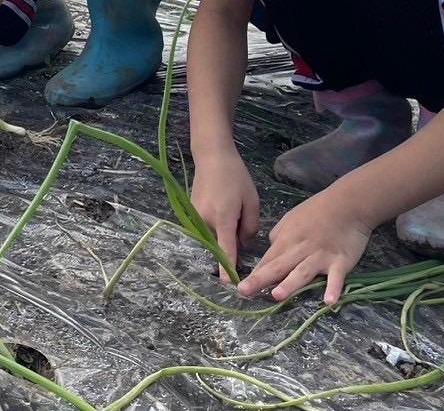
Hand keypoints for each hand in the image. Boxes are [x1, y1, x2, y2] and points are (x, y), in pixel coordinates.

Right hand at [191, 152, 260, 283]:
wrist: (211, 156)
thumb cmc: (235, 176)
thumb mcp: (251, 201)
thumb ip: (250, 227)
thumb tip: (242, 243)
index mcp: (223, 219)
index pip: (225, 251)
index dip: (228, 270)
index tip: (230, 286)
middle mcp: (205, 221)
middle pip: (220, 244)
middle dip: (232, 241)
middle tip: (241, 219)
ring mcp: (195, 218)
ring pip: (213, 237)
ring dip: (224, 232)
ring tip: (232, 208)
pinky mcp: (191, 214)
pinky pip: (207, 229)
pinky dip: (216, 226)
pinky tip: (223, 206)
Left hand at [238, 190, 372, 305]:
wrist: (347, 203)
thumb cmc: (317, 210)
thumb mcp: (291, 218)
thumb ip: (279, 236)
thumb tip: (271, 251)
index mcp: (287, 240)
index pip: (268, 260)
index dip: (254, 274)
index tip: (239, 287)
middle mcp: (300, 250)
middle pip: (278, 266)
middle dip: (260, 279)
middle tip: (244, 292)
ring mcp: (320, 257)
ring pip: (302, 272)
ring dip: (290, 284)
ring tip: (277, 296)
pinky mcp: (340, 261)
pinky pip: (336, 277)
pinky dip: (333, 288)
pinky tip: (329, 302)